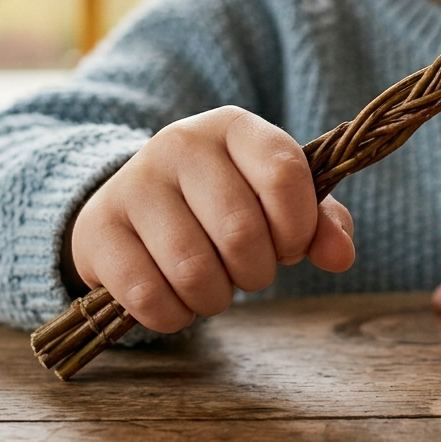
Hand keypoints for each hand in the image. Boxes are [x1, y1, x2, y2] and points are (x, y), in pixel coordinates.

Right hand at [68, 106, 354, 332]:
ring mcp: (134, 183)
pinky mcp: (100, 229)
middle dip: (257, 272)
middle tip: (247, 271)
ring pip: (193, 270)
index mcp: (233, 126)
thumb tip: (340, 256)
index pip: (283, 174)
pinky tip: (176, 299)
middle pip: (240, 231)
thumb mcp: (276, 201)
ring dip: (215, 298)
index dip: (298, 227)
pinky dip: (174, 315)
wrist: (134, 206)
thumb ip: (321, 223)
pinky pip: (148, 296)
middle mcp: (180, 143)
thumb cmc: (222, 204)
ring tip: (213, 287)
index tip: (291, 245)